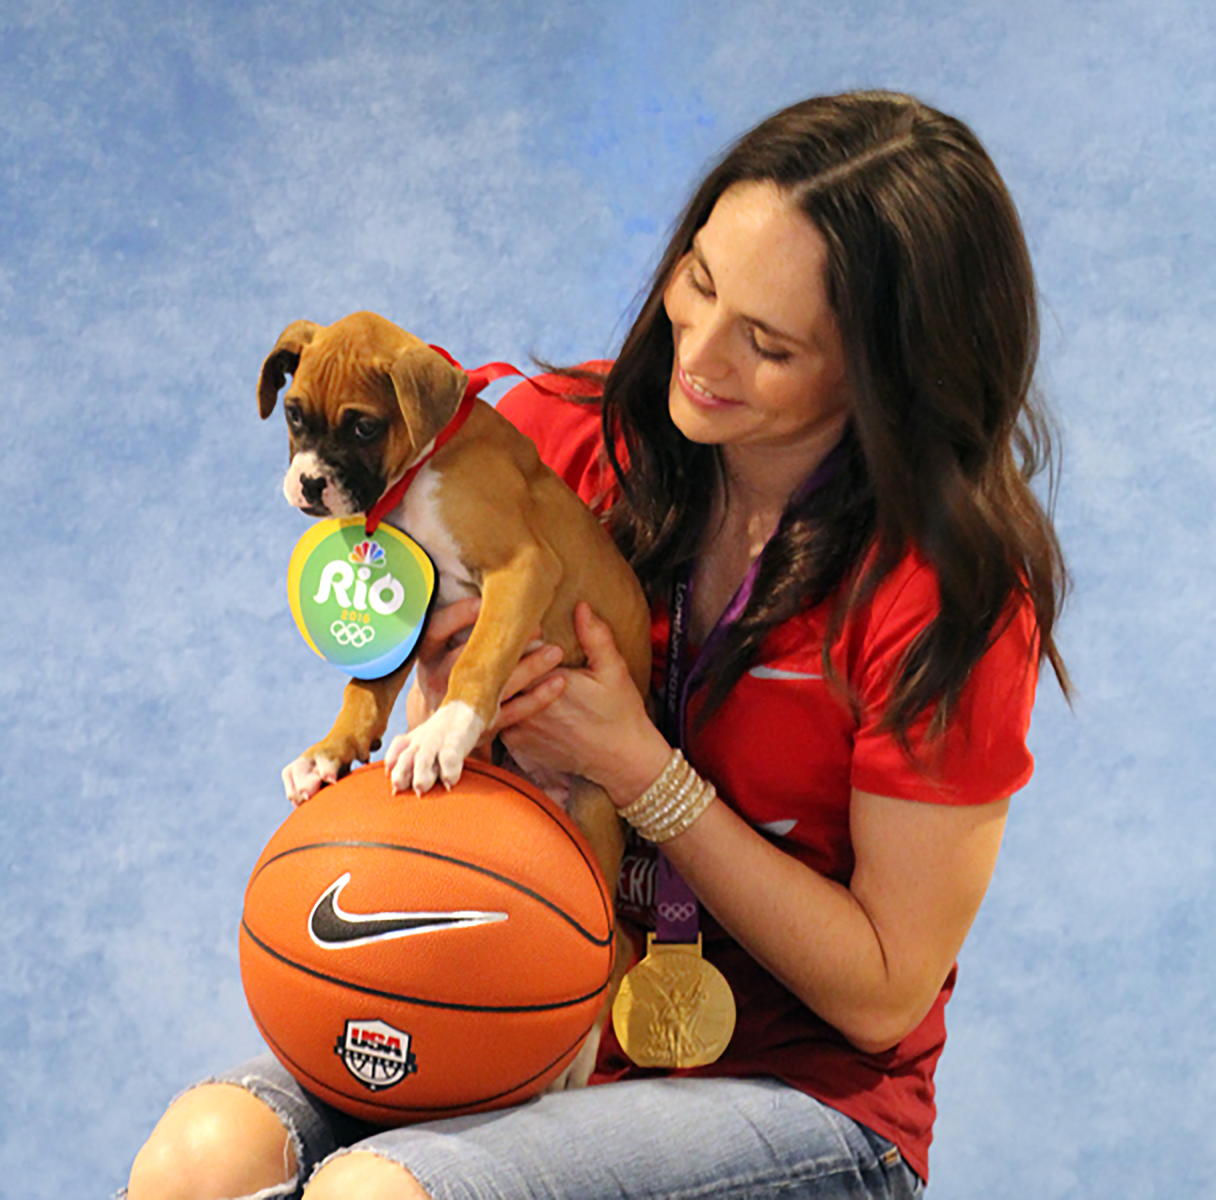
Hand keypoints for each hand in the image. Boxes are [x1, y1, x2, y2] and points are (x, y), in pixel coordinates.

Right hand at [389, 599, 567, 787]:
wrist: (440, 728)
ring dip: (528, 669)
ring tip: (556, 651)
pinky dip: (538, 698)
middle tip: (537, 627)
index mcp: (427, 655)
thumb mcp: (443, 647)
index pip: (435, 631)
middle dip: (504, 645)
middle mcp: (438, 680)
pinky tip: (559, 682)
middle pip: (470, 661)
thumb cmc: (452, 668)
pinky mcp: (480, 728)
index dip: (457, 616)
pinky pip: (512, 714)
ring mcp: (458, 707)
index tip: (484, 602)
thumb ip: (461, 621)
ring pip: (494, 688)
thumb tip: (490, 576)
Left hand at [501, 603, 669, 805]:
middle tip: (488, 639)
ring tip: (487, 662)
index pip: (514, 652)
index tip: (509, 625)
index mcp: (549, 681)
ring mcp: (519, 727)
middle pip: (496, 673)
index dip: (509, 637)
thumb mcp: (614, 669)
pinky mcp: (516, 743)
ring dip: (491, 681)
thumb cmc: (620, 711)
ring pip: (492, 696)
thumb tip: (580, 606)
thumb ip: (596, 636)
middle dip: (494, 657)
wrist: (620, 759)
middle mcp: (528, 706)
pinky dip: (496, 705)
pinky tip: (498, 692)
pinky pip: (496, 718)